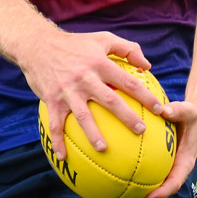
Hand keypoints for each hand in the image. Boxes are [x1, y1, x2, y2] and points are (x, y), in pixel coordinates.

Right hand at [20, 28, 163, 161]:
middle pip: (110, 100)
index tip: (159, 109)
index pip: (127, 81)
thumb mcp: (102, 39)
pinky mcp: (52, 99)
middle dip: (127, 117)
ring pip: (83, 115)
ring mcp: (68, 90)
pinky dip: (58, 141)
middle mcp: (85, 77)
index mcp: (99, 63)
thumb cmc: (75, 43)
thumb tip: (147, 66)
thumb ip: (127, 49)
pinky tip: (64, 157)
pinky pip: (56, 124)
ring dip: (94, 134)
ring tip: (104, 149)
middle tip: (141, 130)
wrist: (38, 44)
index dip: (145, 95)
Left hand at [106, 99, 196, 197]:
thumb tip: (165, 110)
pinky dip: (129, 186)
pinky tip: (110, 184)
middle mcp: (174, 173)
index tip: (148, 197)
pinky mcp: (157, 169)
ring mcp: (165, 173)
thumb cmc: (191, 116)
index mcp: (184, 163)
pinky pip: (143, 181)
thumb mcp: (188, 111)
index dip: (162, 192)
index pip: (174, 182)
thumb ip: (178, 110)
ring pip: (148, 195)